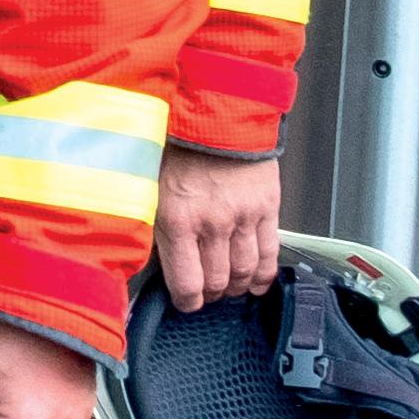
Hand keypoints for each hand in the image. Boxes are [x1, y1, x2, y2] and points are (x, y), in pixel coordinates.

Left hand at [154, 149, 280, 309]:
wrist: (216, 115)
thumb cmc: (177, 146)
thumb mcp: (148, 186)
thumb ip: (152, 222)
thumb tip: (150, 255)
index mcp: (176, 220)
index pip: (186, 281)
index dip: (188, 301)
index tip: (186, 304)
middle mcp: (211, 224)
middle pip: (218, 280)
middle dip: (212, 294)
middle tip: (208, 295)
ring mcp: (243, 218)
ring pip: (245, 271)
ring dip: (238, 286)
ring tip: (231, 289)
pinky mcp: (267, 210)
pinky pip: (270, 252)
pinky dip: (265, 274)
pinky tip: (258, 283)